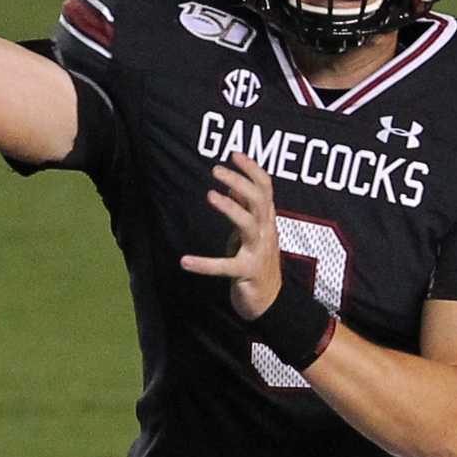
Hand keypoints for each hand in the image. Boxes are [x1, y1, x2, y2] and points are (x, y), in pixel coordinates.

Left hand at [180, 153, 282, 320]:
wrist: (271, 302)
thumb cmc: (258, 264)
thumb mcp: (252, 233)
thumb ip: (246, 210)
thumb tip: (235, 185)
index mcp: (267, 221)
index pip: (265, 188)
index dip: (252, 169)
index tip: (234, 154)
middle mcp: (266, 232)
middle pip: (259, 199)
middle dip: (239, 181)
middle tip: (216, 170)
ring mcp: (258, 252)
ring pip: (249, 223)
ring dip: (230, 207)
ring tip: (210, 195)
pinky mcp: (247, 272)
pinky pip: (226, 266)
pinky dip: (205, 264)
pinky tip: (185, 261)